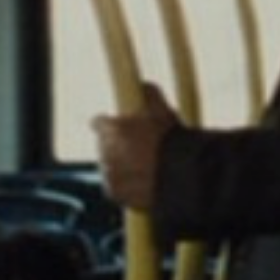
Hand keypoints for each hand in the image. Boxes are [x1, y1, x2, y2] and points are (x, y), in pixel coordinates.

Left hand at [92, 83, 178, 211]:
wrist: (180, 176)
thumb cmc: (172, 142)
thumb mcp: (163, 110)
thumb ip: (149, 93)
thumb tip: (143, 85)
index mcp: (112, 129)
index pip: (98, 123)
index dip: (108, 124)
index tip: (118, 127)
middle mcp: (105, 152)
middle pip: (103, 146)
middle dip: (116, 146)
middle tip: (136, 149)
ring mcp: (108, 173)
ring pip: (108, 166)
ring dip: (119, 165)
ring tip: (142, 167)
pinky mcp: (114, 193)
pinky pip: (114, 186)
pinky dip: (123, 184)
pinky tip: (140, 181)